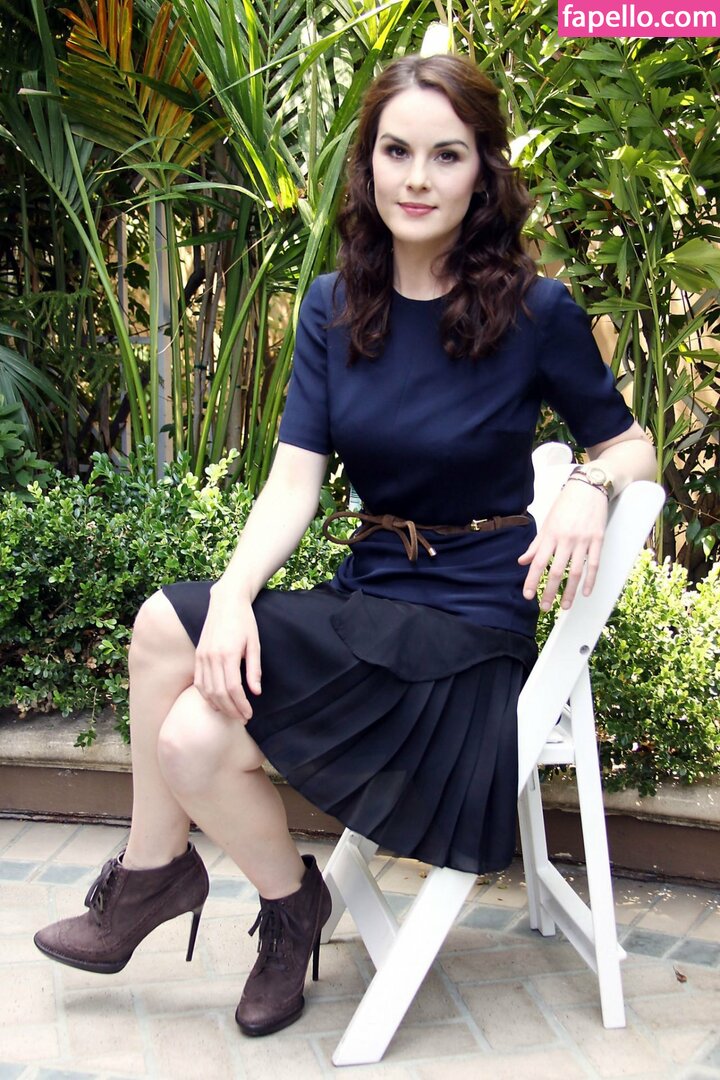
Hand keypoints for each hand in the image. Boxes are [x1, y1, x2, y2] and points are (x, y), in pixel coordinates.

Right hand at [193, 588, 261, 720]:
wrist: (226, 602)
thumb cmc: (244, 622)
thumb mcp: (254, 644)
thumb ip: (254, 669)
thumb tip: (256, 692)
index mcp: (228, 654)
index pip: (233, 688)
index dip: (241, 705)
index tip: (249, 714)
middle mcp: (212, 657)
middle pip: (219, 693)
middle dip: (231, 710)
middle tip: (242, 719)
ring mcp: (202, 656)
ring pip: (207, 690)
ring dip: (219, 706)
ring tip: (231, 714)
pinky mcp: (198, 655)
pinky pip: (199, 682)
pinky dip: (206, 696)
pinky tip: (216, 702)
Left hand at [518, 481, 608, 610]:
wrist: (589, 488)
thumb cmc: (566, 504)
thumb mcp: (547, 522)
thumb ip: (536, 544)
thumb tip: (522, 561)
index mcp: (550, 535)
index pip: (538, 562)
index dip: (532, 580)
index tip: (528, 595)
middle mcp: (565, 539)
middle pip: (556, 571)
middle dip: (549, 592)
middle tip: (545, 607)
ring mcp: (583, 541)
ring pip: (575, 572)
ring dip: (570, 592)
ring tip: (564, 606)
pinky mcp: (598, 540)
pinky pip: (594, 564)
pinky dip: (590, 581)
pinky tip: (586, 593)